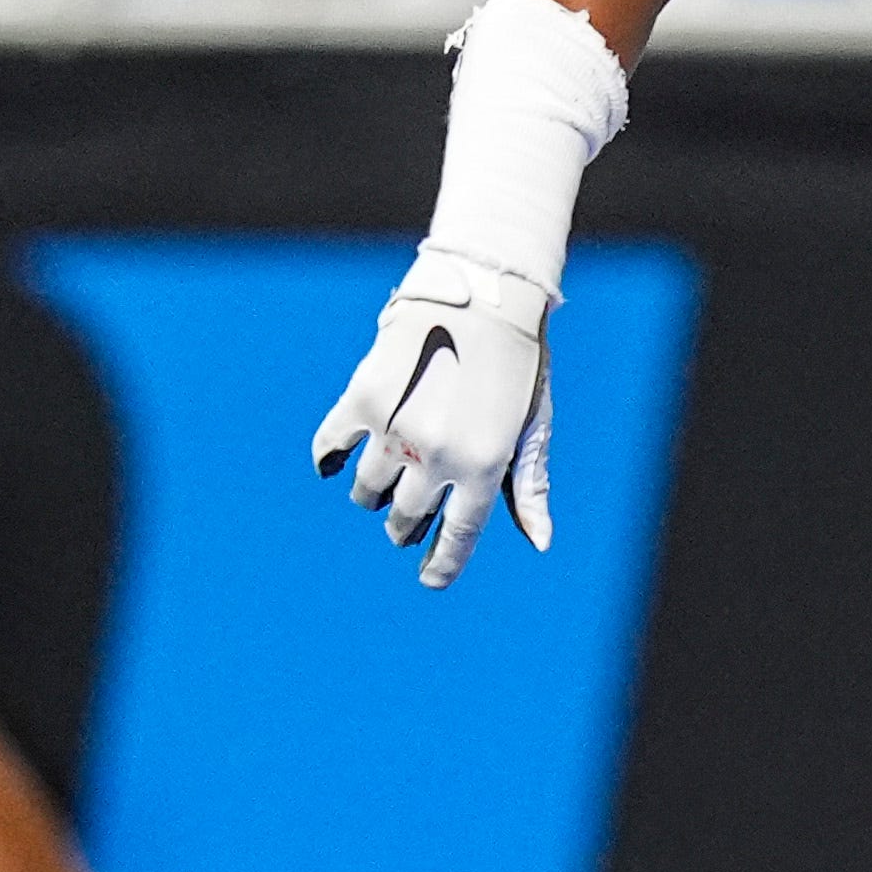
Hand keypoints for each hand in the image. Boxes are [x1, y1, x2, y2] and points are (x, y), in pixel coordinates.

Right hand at [311, 247, 552, 586]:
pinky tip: (336, 464)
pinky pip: (332, 447)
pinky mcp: (363, 399)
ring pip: (368, 491)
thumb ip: (529, 486)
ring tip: (386, 476)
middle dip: (405, 523)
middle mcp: (438, 455)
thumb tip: (540, 543)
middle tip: (409, 512)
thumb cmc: (517, 363)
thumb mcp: (533, 425)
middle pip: (404, 518)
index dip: (440, 566)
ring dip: (374, 493)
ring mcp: (397, 429)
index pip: (456, 539)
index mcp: (485, 467)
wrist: (482, 292)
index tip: (429, 579)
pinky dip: (331, 460)